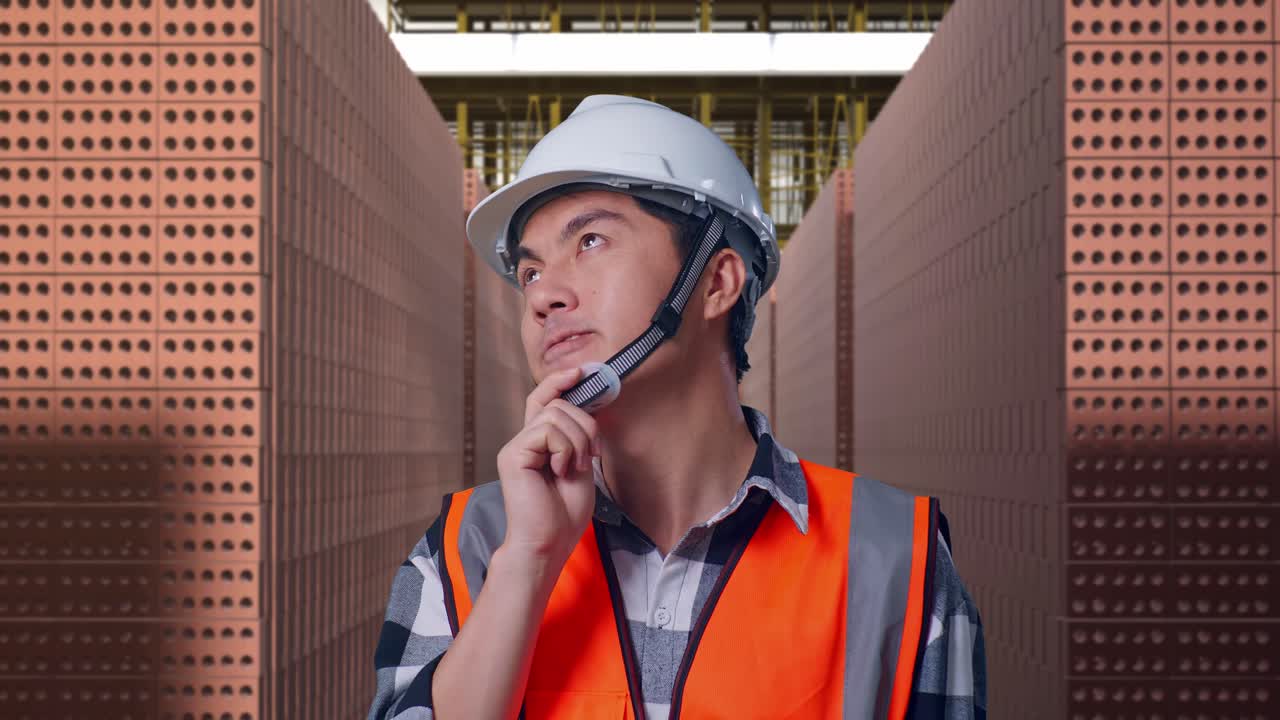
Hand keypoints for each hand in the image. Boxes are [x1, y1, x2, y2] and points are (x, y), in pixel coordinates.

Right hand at [495, 367, 600, 570]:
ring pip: (557, 415)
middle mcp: (523, 440)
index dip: (559, 381)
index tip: (580, 372)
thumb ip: (578, 437)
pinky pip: (548, 430)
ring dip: (578, 441)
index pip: (543, 399)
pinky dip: (564, 449)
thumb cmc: (564, 514)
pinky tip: (559, 471)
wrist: (548, 542)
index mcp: (538, 443)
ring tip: (572, 469)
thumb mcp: (580, 466)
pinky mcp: (513, 454)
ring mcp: (516, 446)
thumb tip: (588, 407)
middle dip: (586, 426)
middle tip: (589, 458)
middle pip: (559, 405)